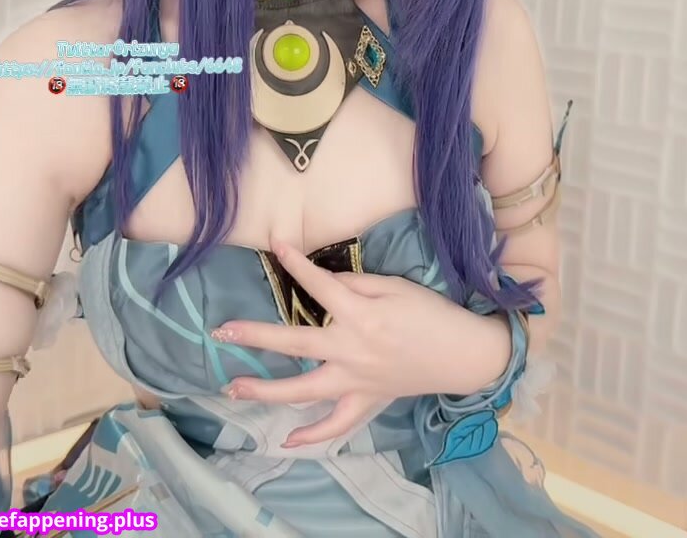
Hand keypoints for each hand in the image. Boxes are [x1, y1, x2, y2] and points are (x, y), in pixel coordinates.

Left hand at [210, 236, 468, 446]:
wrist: (464, 354)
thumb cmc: (431, 314)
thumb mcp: (396, 287)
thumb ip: (357, 284)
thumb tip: (324, 281)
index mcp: (361, 316)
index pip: (319, 285)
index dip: (295, 263)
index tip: (274, 244)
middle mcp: (352, 351)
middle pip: (295, 344)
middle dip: (257, 335)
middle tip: (222, 330)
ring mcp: (356, 382)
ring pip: (304, 391)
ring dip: (266, 390)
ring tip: (233, 388)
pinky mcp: (367, 403)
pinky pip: (335, 426)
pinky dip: (312, 437)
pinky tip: (287, 443)